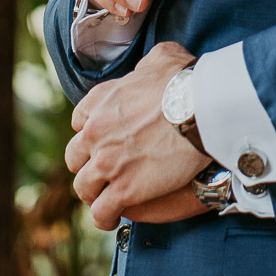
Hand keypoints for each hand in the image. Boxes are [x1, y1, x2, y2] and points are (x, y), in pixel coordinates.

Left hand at [66, 42, 207, 229]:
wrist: (200, 108)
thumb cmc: (185, 80)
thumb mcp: (160, 57)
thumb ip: (144, 67)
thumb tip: (147, 71)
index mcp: (100, 100)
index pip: (79, 121)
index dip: (91, 132)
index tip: (104, 140)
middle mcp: (95, 132)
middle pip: (75, 157)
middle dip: (88, 164)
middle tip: (106, 171)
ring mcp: (106, 163)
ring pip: (83, 187)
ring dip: (95, 193)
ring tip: (108, 199)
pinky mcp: (124, 189)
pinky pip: (101, 212)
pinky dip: (105, 217)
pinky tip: (114, 218)